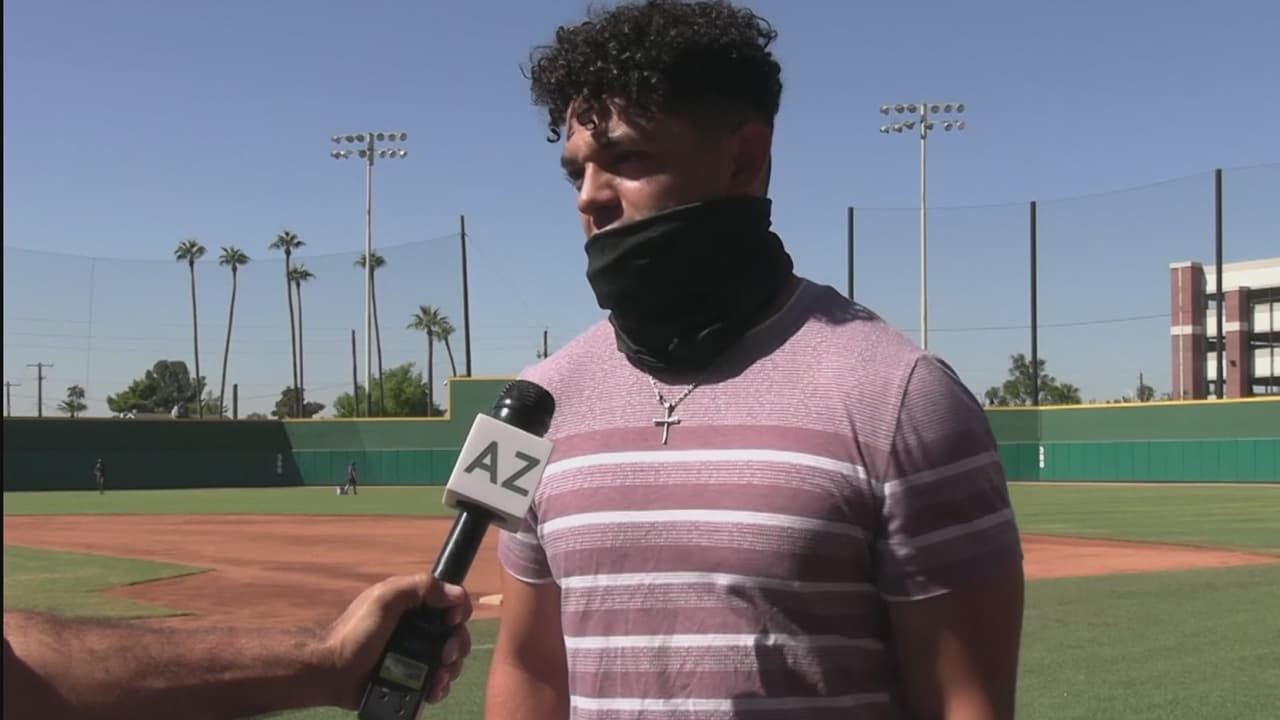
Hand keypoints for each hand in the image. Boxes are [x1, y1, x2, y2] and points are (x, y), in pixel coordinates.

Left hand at [320, 573, 472, 709]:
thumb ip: (420, 587)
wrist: (333, 672)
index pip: (451, 603)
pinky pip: (437, 683)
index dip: (459, 611)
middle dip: (457, 645)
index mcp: (414, 606)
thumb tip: (457, 593)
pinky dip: (440, 686)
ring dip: (451, 669)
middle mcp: (419, 629)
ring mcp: (416, 656)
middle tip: (445, 655)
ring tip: (438, 677)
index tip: (452, 621)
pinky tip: (433, 689)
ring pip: (450, 661)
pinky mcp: (412, 679)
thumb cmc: (356, 631)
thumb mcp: (385, 598)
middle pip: (456, 634)